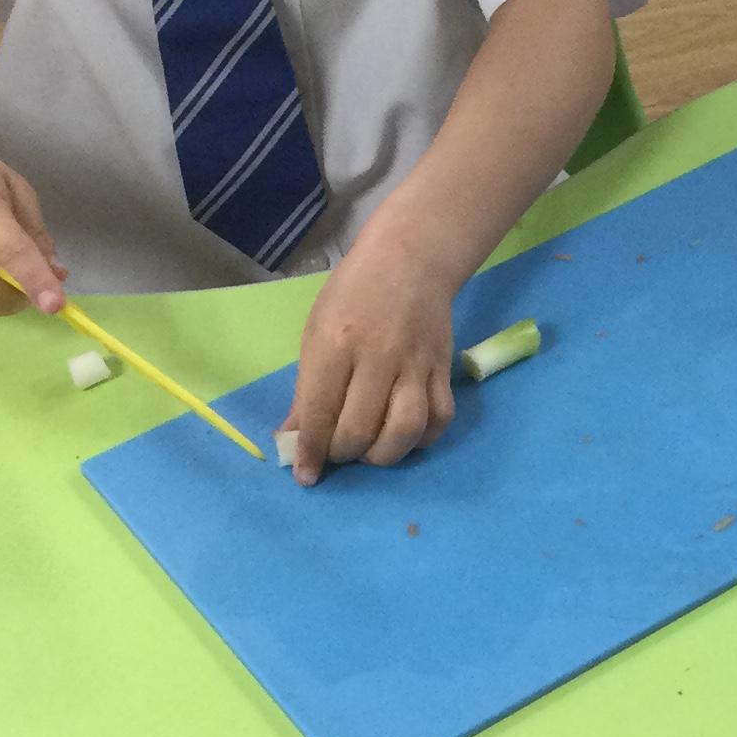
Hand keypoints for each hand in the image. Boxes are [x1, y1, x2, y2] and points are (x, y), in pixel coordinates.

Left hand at [284, 221, 457, 482]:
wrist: (410, 261)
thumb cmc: (352, 295)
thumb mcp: (315, 333)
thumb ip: (307, 390)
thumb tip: (292, 440)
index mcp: (336, 344)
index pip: (320, 412)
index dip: (310, 451)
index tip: (306, 476)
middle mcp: (378, 356)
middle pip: (361, 428)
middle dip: (343, 454)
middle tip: (337, 452)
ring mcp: (416, 364)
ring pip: (405, 429)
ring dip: (384, 455)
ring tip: (370, 452)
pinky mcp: (443, 368)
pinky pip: (439, 418)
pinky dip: (422, 439)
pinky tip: (404, 437)